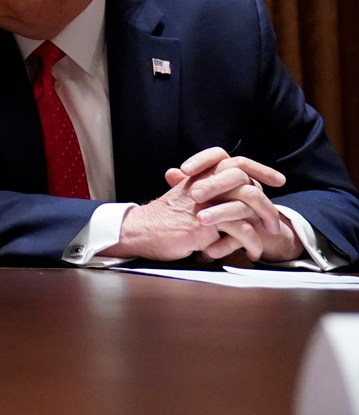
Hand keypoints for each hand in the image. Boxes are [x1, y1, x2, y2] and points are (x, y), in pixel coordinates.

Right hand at [106, 146, 297, 262]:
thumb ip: (202, 191)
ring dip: (264, 222)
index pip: (234, 162)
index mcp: (200, 176)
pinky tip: (254, 251)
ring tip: (268, 237)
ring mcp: (205, 203)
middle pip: (247, 184)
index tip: (276, 181)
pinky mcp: (206, 223)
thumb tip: (226, 194)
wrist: (140, 231)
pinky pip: (240, 229)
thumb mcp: (182, 198)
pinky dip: (251, 242)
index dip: (259, 169)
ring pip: (248, 205)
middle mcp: (204, 184)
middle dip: (268, 204)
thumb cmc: (161, 219)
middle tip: (275, 222)